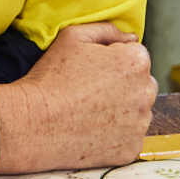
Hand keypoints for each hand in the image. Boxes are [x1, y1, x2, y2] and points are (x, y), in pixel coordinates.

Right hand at [0, 22, 156, 175]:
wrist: (34, 123)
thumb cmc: (51, 78)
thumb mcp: (73, 37)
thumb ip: (108, 30)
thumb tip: (132, 37)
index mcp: (136, 61)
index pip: (137, 55)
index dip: (113, 61)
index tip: (93, 70)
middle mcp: (145, 93)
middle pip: (142, 84)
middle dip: (124, 85)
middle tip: (91, 91)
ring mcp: (139, 124)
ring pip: (138, 112)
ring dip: (123, 110)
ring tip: (90, 111)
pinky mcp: (131, 149)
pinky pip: (130, 137)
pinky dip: (117, 135)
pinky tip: (93, 129)